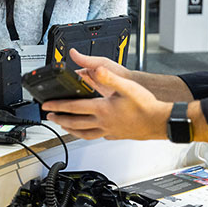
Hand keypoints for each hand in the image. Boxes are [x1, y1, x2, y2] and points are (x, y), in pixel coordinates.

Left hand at [42, 54, 169, 140]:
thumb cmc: (147, 106)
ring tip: (63, 127)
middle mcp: (103, 123)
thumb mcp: (127, 86)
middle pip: (75, 123)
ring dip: (71, 130)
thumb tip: (94, 70)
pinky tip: (89, 132)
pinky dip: (88, 135)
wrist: (161, 122)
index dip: (58, 106)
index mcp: (103, 109)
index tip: (46, 106)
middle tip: (49, 117)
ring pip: (84, 134)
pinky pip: (97, 137)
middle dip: (59, 119)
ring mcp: (109, 131)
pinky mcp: (116, 136)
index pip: (74, 108)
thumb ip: (109, 78)